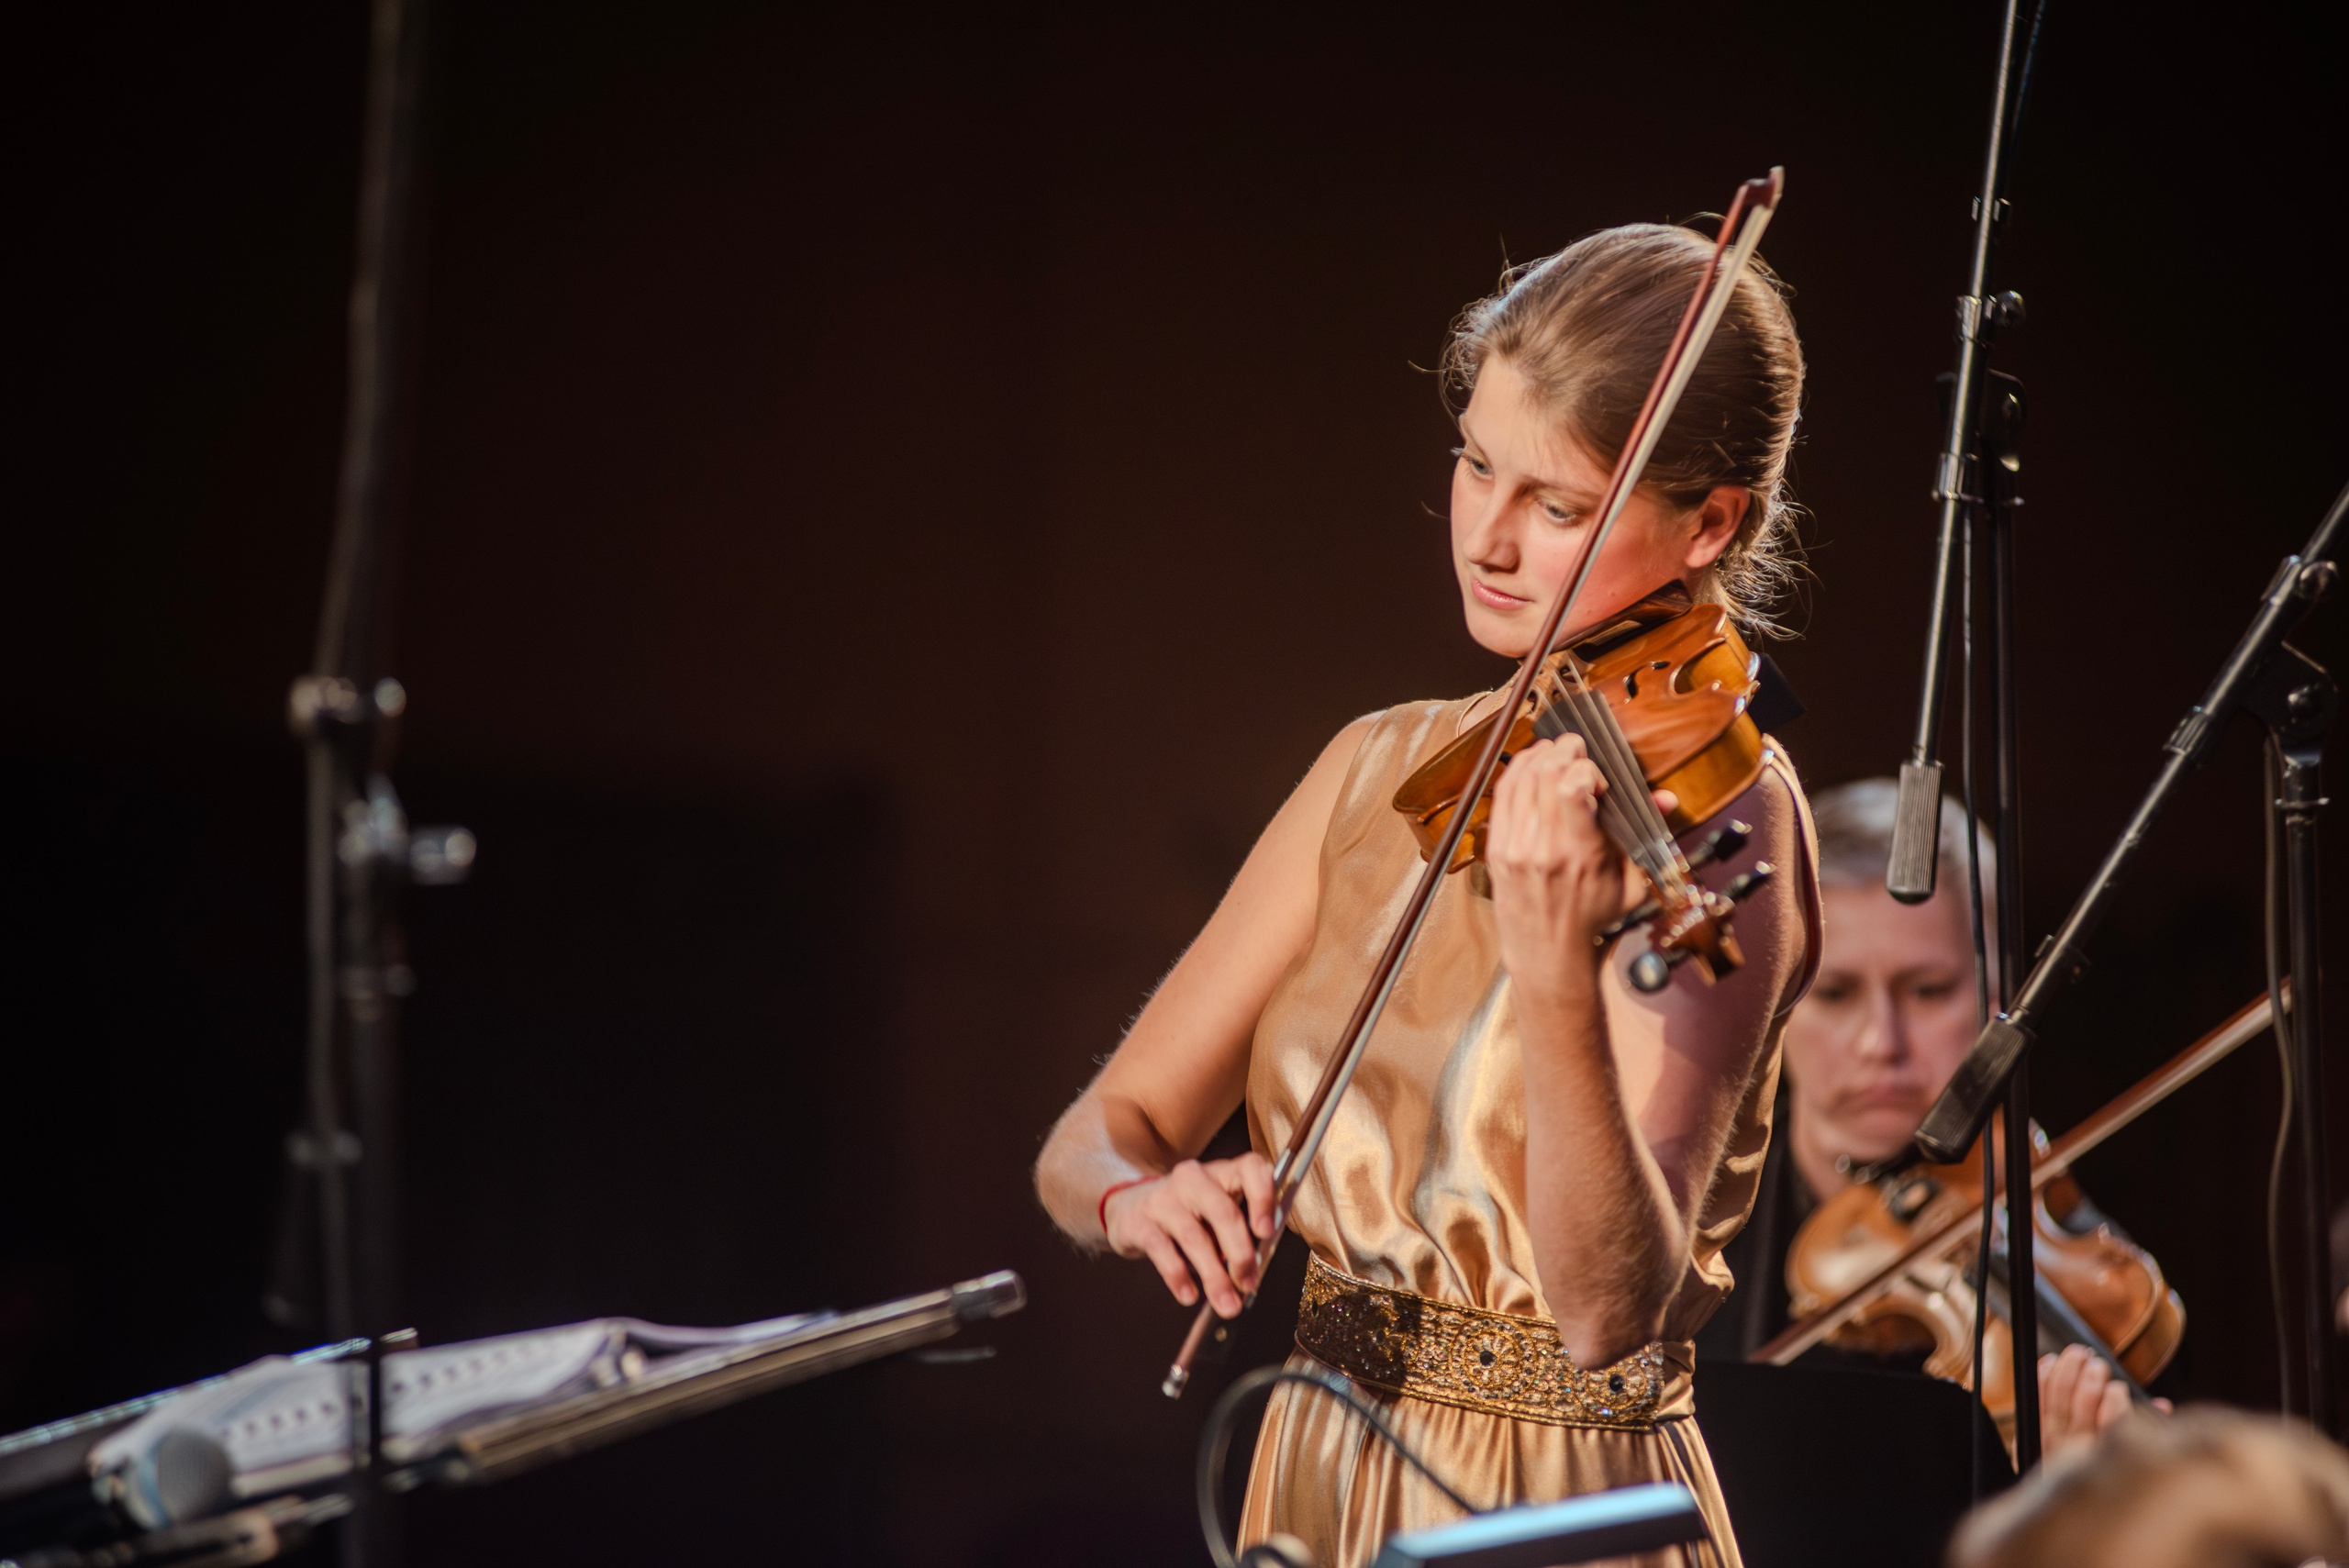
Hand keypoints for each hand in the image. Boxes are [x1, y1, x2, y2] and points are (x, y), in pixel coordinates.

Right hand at [1103, 1153, 1277, 1317]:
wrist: (1126, 1209)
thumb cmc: (1183, 1213)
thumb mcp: (1212, 1212)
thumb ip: (1236, 1232)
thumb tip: (1255, 1270)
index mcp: (1220, 1173)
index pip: (1249, 1168)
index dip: (1263, 1197)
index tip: (1267, 1231)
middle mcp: (1192, 1179)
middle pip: (1222, 1210)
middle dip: (1240, 1253)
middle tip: (1248, 1283)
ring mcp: (1163, 1198)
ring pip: (1194, 1237)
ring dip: (1214, 1276)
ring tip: (1226, 1304)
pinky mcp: (1139, 1222)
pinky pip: (1162, 1251)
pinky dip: (1178, 1277)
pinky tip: (1189, 1295)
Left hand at [1484, 733, 1641, 1000]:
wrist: (1547, 952)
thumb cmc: (1591, 918)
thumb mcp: (1630, 884)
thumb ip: (1645, 836)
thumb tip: (1666, 798)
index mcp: (1580, 854)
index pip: (1574, 788)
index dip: (1587, 769)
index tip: (1598, 776)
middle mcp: (1543, 848)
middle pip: (1547, 774)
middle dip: (1565, 751)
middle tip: (1577, 747)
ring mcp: (1514, 847)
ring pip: (1522, 779)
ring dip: (1540, 755)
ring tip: (1555, 750)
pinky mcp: (1496, 848)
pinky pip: (1502, 795)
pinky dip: (1516, 771)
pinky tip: (1530, 764)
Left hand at [2038, 1344, 2168, 1460]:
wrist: (2067, 1498)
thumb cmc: (2104, 1464)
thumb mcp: (2130, 1454)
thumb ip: (2145, 1428)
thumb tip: (2162, 1405)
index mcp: (2108, 1450)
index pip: (2114, 1421)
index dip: (2115, 1399)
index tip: (2118, 1387)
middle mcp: (2079, 1445)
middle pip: (2083, 1403)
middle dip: (2091, 1378)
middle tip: (2098, 1364)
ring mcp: (2054, 1437)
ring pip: (2059, 1396)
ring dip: (2068, 1370)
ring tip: (2078, 1354)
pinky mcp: (2034, 1430)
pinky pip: (2037, 1399)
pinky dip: (2043, 1378)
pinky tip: (2051, 1362)